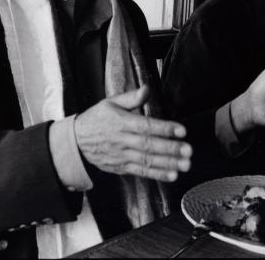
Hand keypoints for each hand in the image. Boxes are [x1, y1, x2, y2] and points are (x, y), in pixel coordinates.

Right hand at [75, 85, 191, 181]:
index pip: (146, 126)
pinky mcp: (121, 167)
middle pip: (149, 145)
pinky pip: (141, 172)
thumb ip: (131, 97)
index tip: (181, 130)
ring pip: (147, 160)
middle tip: (188, 150)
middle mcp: (122, 140)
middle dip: (170, 149)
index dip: (165, 128)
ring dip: (168, 164)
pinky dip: (157, 174)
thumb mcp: (110, 103)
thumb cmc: (97, 119)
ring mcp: (121, 156)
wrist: (76, 141)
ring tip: (185, 164)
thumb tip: (147, 89)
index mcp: (121, 122)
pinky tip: (172, 175)